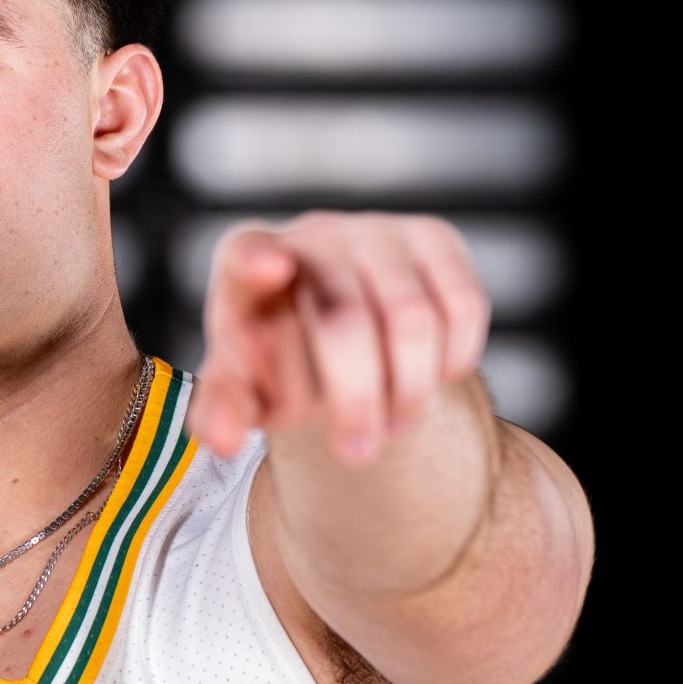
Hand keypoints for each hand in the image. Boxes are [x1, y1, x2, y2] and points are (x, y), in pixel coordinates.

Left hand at [189, 214, 490, 464]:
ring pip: (412, 320)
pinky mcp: (433, 238)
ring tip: (393, 425)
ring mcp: (376, 231)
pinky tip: (432, 380)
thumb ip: (223, 411)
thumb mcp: (242, 387)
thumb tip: (221, 439)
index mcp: (246, 264)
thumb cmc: (275, 359)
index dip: (258, 263)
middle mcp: (312, 235)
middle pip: (344, 318)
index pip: (246, 258)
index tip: (270, 269)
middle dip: (355, 399)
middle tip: (356, 452)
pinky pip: (462, 305)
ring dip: (408, 390)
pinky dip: (452, 358)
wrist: (334, 331)